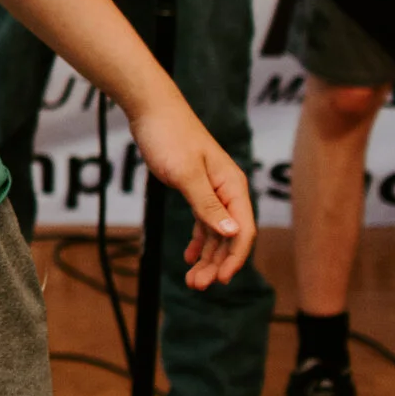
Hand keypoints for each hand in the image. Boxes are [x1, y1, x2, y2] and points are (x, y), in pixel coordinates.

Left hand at [126, 99, 255, 288]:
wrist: (151, 110)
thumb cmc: (169, 136)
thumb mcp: (185, 173)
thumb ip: (207, 204)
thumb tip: (233, 233)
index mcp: (232, 186)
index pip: (243, 230)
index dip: (235, 257)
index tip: (221, 279)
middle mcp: (228, 190)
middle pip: (230, 236)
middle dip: (217, 263)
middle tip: (198, 286)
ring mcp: (212, 190)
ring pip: (216, 232)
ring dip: (207, 257)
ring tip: (193, 280)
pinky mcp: (196, 188)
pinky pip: (203, 221)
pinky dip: (198, 241)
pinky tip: (189, 257)